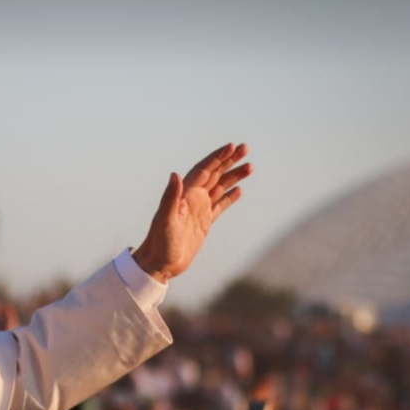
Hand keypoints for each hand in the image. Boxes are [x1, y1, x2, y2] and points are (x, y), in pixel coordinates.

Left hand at [133, 143, 252, 282]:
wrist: (159, 263)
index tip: (232, 146)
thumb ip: (171, 197)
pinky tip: (239, 190)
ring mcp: (199, 210)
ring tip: (250, 166)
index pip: (204, 170)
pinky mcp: (204, 223)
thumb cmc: (159, 242)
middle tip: (245, 148)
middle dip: (229, 160)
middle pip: (214, 173)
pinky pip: (220, 205)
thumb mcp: (165, 219)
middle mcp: (192, 198)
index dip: (218, 157)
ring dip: (233, 176)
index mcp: (185, 194)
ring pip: (220, 187)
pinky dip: (229, 196)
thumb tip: (175, 174)